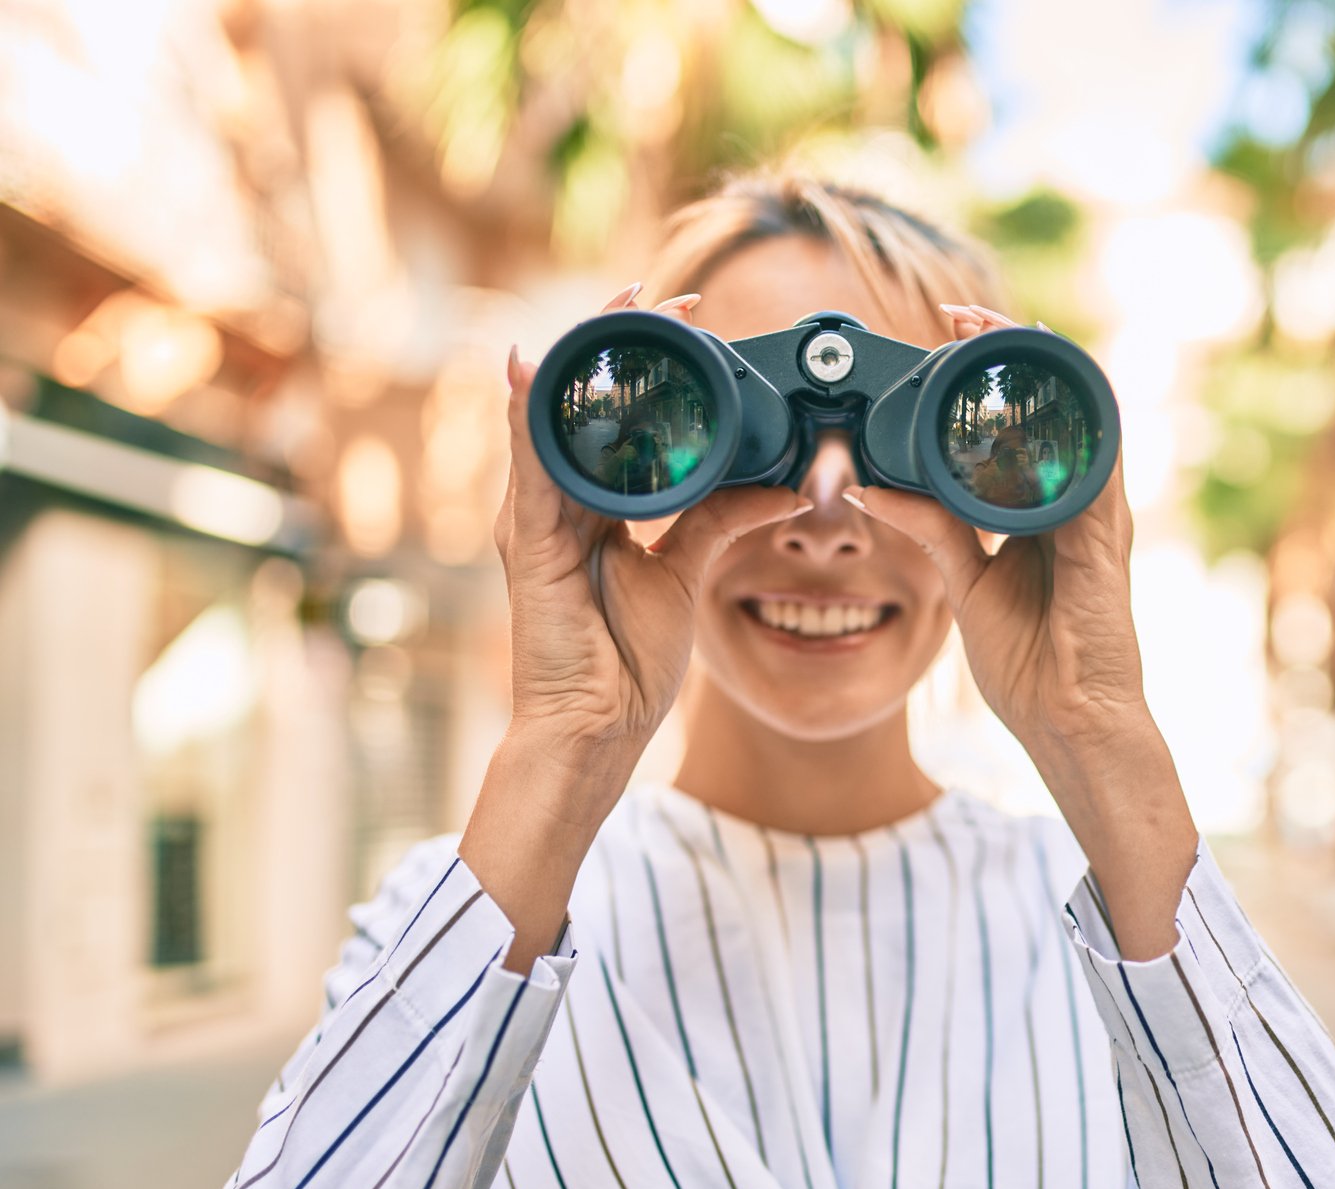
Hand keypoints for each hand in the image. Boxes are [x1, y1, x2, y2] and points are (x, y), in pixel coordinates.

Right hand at [497, 282, 811, 757]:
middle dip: (616, 340)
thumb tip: (786, 484)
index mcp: (586, 502)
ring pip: (549, 414)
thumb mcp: (685, 571)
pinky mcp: (528, 542)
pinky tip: (535, 368)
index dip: (644, 360)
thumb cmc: (626, 660)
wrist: (594, 727)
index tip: (694, 316)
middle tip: (666, 296)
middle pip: (576, 397)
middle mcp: (553, 499)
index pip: (608, 410)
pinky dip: (531, 414)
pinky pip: (528, 465)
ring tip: (621, 307)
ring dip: (584, 356)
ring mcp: (533, 517)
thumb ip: (722, 519)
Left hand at [846, 303, 1197, 959]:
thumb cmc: (1030, 663)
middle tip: (957, 315)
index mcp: (1046, 508)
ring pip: (1077, 412)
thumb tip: (872, 487)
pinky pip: (1094, 456)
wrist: (1073, 720)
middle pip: (1052, 403)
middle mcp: (1078, 499)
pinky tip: (1040, 376)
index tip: (940, 338)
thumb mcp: (967, 581)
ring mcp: (1099, 512)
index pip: (1020, 423)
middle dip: (1008, 351)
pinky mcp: (1106, 532)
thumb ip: (932, 529)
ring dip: (1036, 364)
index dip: (983, 377)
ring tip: (989, 326)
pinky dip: (1069, 411)